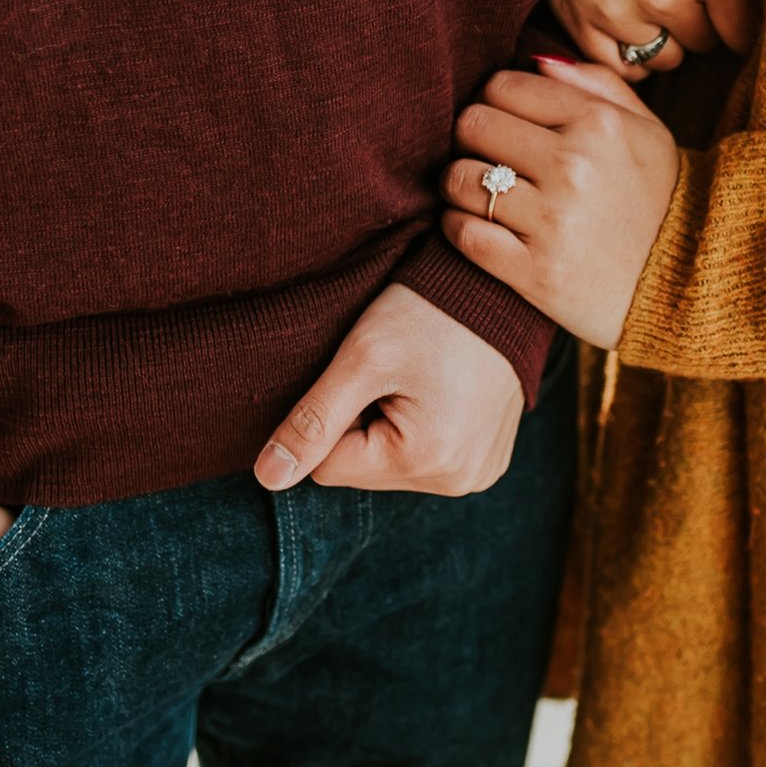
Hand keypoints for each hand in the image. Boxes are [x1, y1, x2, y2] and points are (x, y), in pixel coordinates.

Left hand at [255, 283, 523, 494]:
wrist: (497, 286)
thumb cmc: (428, 313)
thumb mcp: (362, 359)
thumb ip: (312, 421)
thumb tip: (268, 477)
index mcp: (427, 461)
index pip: (330, 466)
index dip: (334, 415)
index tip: (366, 376)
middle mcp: (460, 481)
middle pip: (364, 470)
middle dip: (364, 423)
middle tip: (394, 373)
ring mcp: (479, 473)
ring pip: (393, 466)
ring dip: (392, 426)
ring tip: (418, 378)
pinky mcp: (489, 462)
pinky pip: (429, 460)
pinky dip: (422, 429)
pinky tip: (439, 390)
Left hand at [440, 58, 680, 349]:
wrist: (688, 287)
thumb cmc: (660, 202)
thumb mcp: (648, 133)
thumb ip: (597, 86)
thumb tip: (537, 60)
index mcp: (598, 124)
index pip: (502, 86)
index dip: (494, 102)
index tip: (504, 123)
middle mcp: (574, 167)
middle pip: (473, 125)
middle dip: (472, 138)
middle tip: (488, 157)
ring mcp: (552, 222)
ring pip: (459, 178)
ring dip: (461, 184)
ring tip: (483, 194)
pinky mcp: (534, 273)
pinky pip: (462, 232)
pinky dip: (458, 227)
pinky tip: (480, 227)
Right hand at [539, 0, 758, 80]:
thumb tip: (744, 14)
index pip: (744, 31)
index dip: (739, 22)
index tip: (732, 15)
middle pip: (704, 44)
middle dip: (699, 22)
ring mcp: (618, 12)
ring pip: (663, 59)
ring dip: (664, 38)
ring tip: (651, 1)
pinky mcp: (577, 18)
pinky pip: (617, 66)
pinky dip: (629, 54)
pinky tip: (630, 28)